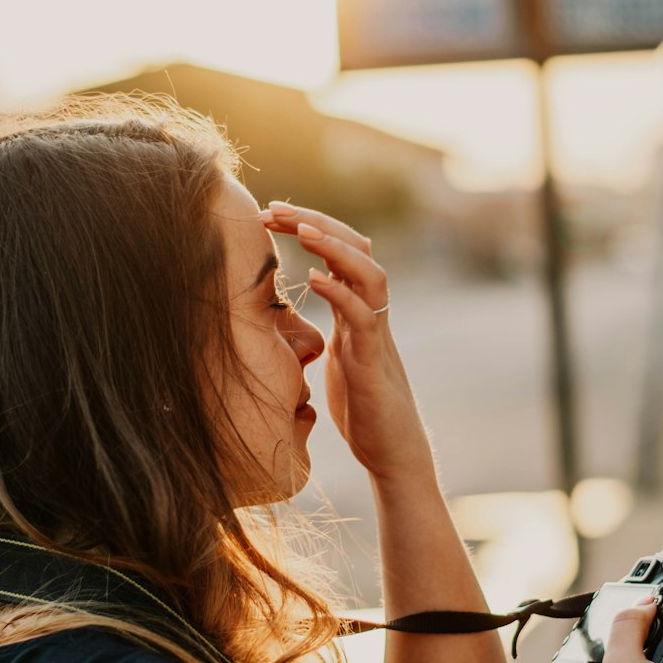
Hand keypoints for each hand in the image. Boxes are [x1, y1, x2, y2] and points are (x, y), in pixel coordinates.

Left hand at [259, 202, 432, 482]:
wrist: (393, 454)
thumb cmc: (363, 409)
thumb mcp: (336, 357)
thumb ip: (324, 329)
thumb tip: (288, 314)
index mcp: (357, 312)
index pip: (340, 252)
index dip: (308, 227)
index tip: (268, 215)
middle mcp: (371, 316)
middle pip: (356, 248)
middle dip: (315, 221)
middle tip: (271, 208)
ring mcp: (376, 338)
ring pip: (368, 274)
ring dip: (334, 247)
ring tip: (299, 229)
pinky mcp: (373, 366)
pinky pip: (362, 319)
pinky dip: (340, 293)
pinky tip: (313, 279)